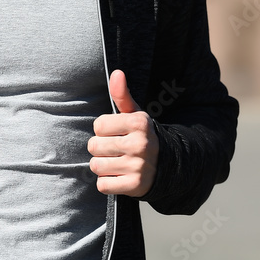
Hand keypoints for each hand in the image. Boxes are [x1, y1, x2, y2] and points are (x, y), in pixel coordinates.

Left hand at [88, 70, 157, 195]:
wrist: (166, 165)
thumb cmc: (141, 136)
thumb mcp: (134, 114)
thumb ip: (122, 95)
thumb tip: (116, 72)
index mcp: (139, 123)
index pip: (98, 125)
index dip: (103, 130)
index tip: (116, 133)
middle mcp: (141, 144)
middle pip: (94, 146)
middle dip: (100, 148)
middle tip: (116, 149)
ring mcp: (139, 166)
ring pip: (96, 166)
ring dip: (102, 166)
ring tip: (116, 162)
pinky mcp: (136, 186)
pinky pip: (102, 185)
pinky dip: (107, 182)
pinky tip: (119, 176)